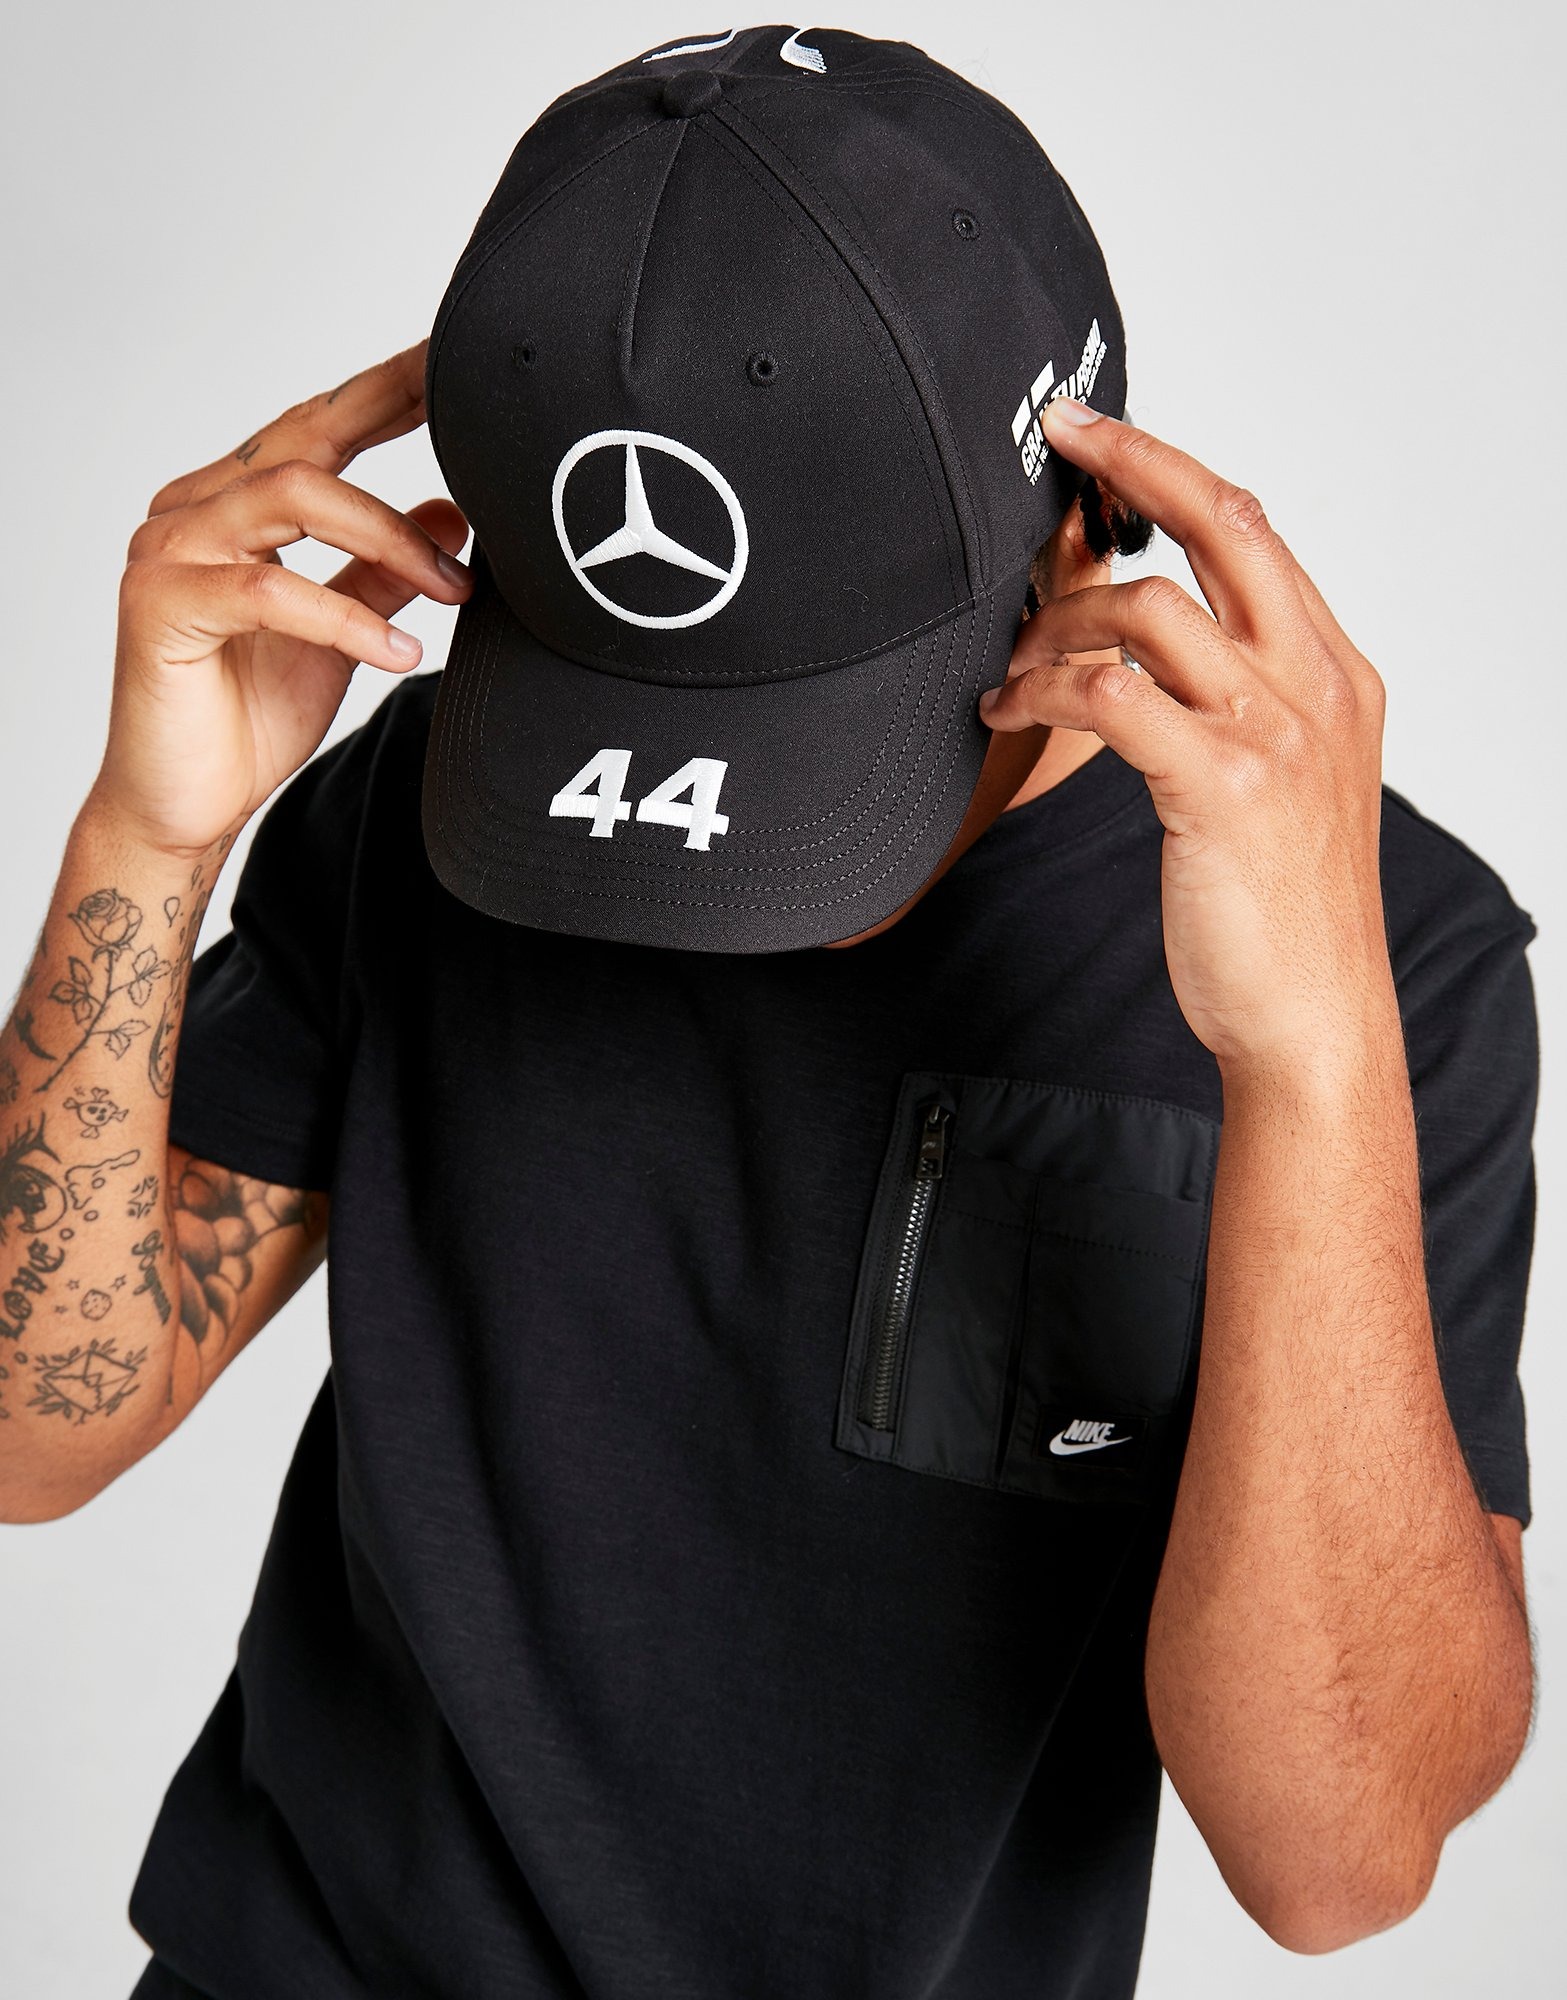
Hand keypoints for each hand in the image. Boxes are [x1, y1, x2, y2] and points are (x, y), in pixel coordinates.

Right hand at [91, 343, 471, 857]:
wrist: (184, 806)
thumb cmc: (246, 718)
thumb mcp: (343, 634)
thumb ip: (385, 573)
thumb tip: (454, 515)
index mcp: (232, 504)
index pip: (316, 426)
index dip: (387, 392)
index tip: (455, 372)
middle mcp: (193, 510)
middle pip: (306, 436)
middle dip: (395, 413)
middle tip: (473, 419)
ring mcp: (170, 551)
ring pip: (294, 496)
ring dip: (391, 538)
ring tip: (454, 589)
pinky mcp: (163, 605)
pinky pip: (272, 590)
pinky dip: (348, 620)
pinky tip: (400, 653)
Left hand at [982, 404, 1393, 1079]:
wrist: (1312, 1013)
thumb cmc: (1284, 909)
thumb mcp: (1283, 779)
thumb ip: (1238, 700)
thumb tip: (1147, 646)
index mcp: (1333, 673)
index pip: (1253, 530)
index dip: (1170, 468)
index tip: (1103, 434)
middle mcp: (1312, 684)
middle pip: (1219, 524)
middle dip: (1130, 462)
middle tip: (1057, 440)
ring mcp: (1272, 730)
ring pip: (1145, 611)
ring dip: (1056, 624)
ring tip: (1015, 666)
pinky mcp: (1220, 784)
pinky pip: (1109, 695)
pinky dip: (1041, 691)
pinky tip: (1009, 712)